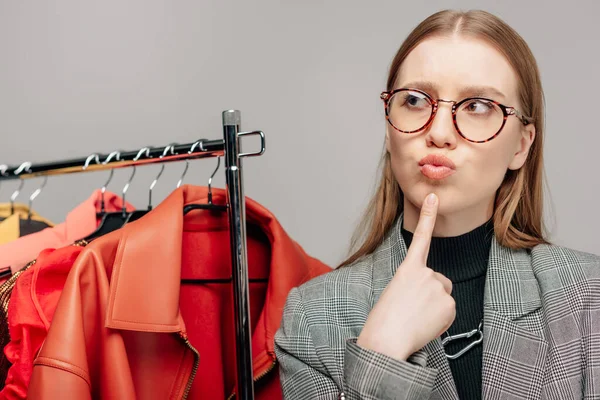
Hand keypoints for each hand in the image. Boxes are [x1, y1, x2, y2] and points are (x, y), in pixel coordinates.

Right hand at [356, 193, 454, 360]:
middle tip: (412, 310)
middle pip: (439, 281)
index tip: (433, 196)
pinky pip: (448, 311)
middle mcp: (426, 274)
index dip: (427, 215)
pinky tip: (425, 325)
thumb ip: (415, 285)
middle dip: (431, 295)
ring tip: (416, 319)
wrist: (386, 340)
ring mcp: (439, 288)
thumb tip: (434, 293)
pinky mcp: (449, 304)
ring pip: (443, 297)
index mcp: (407, 269)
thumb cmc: (385, 320)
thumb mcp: (395, 293)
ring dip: (434, 308)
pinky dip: (439, 320)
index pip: (420, 238)